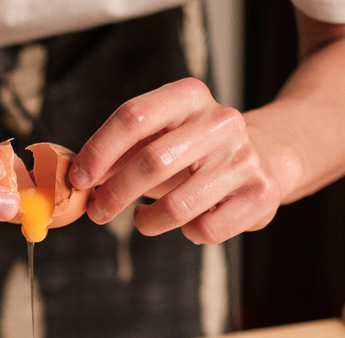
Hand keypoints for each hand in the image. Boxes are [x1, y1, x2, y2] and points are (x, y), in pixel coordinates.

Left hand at [69, 78, 281, 244]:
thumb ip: (121, 152)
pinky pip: (206, 229)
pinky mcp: (260, 194)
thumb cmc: (196, 152)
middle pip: (152, 162)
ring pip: (178, 206)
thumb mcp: (161, 138)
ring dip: (147, 221)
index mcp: (189, 97)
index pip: (133, 117)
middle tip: (98, 212)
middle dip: (115, 194)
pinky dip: (187, 234)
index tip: (78, 178)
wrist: (268, 158)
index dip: (99, 151)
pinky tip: (187, 223)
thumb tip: (77, 177)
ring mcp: (244, 158)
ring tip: (142, 219)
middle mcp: (221, 122)